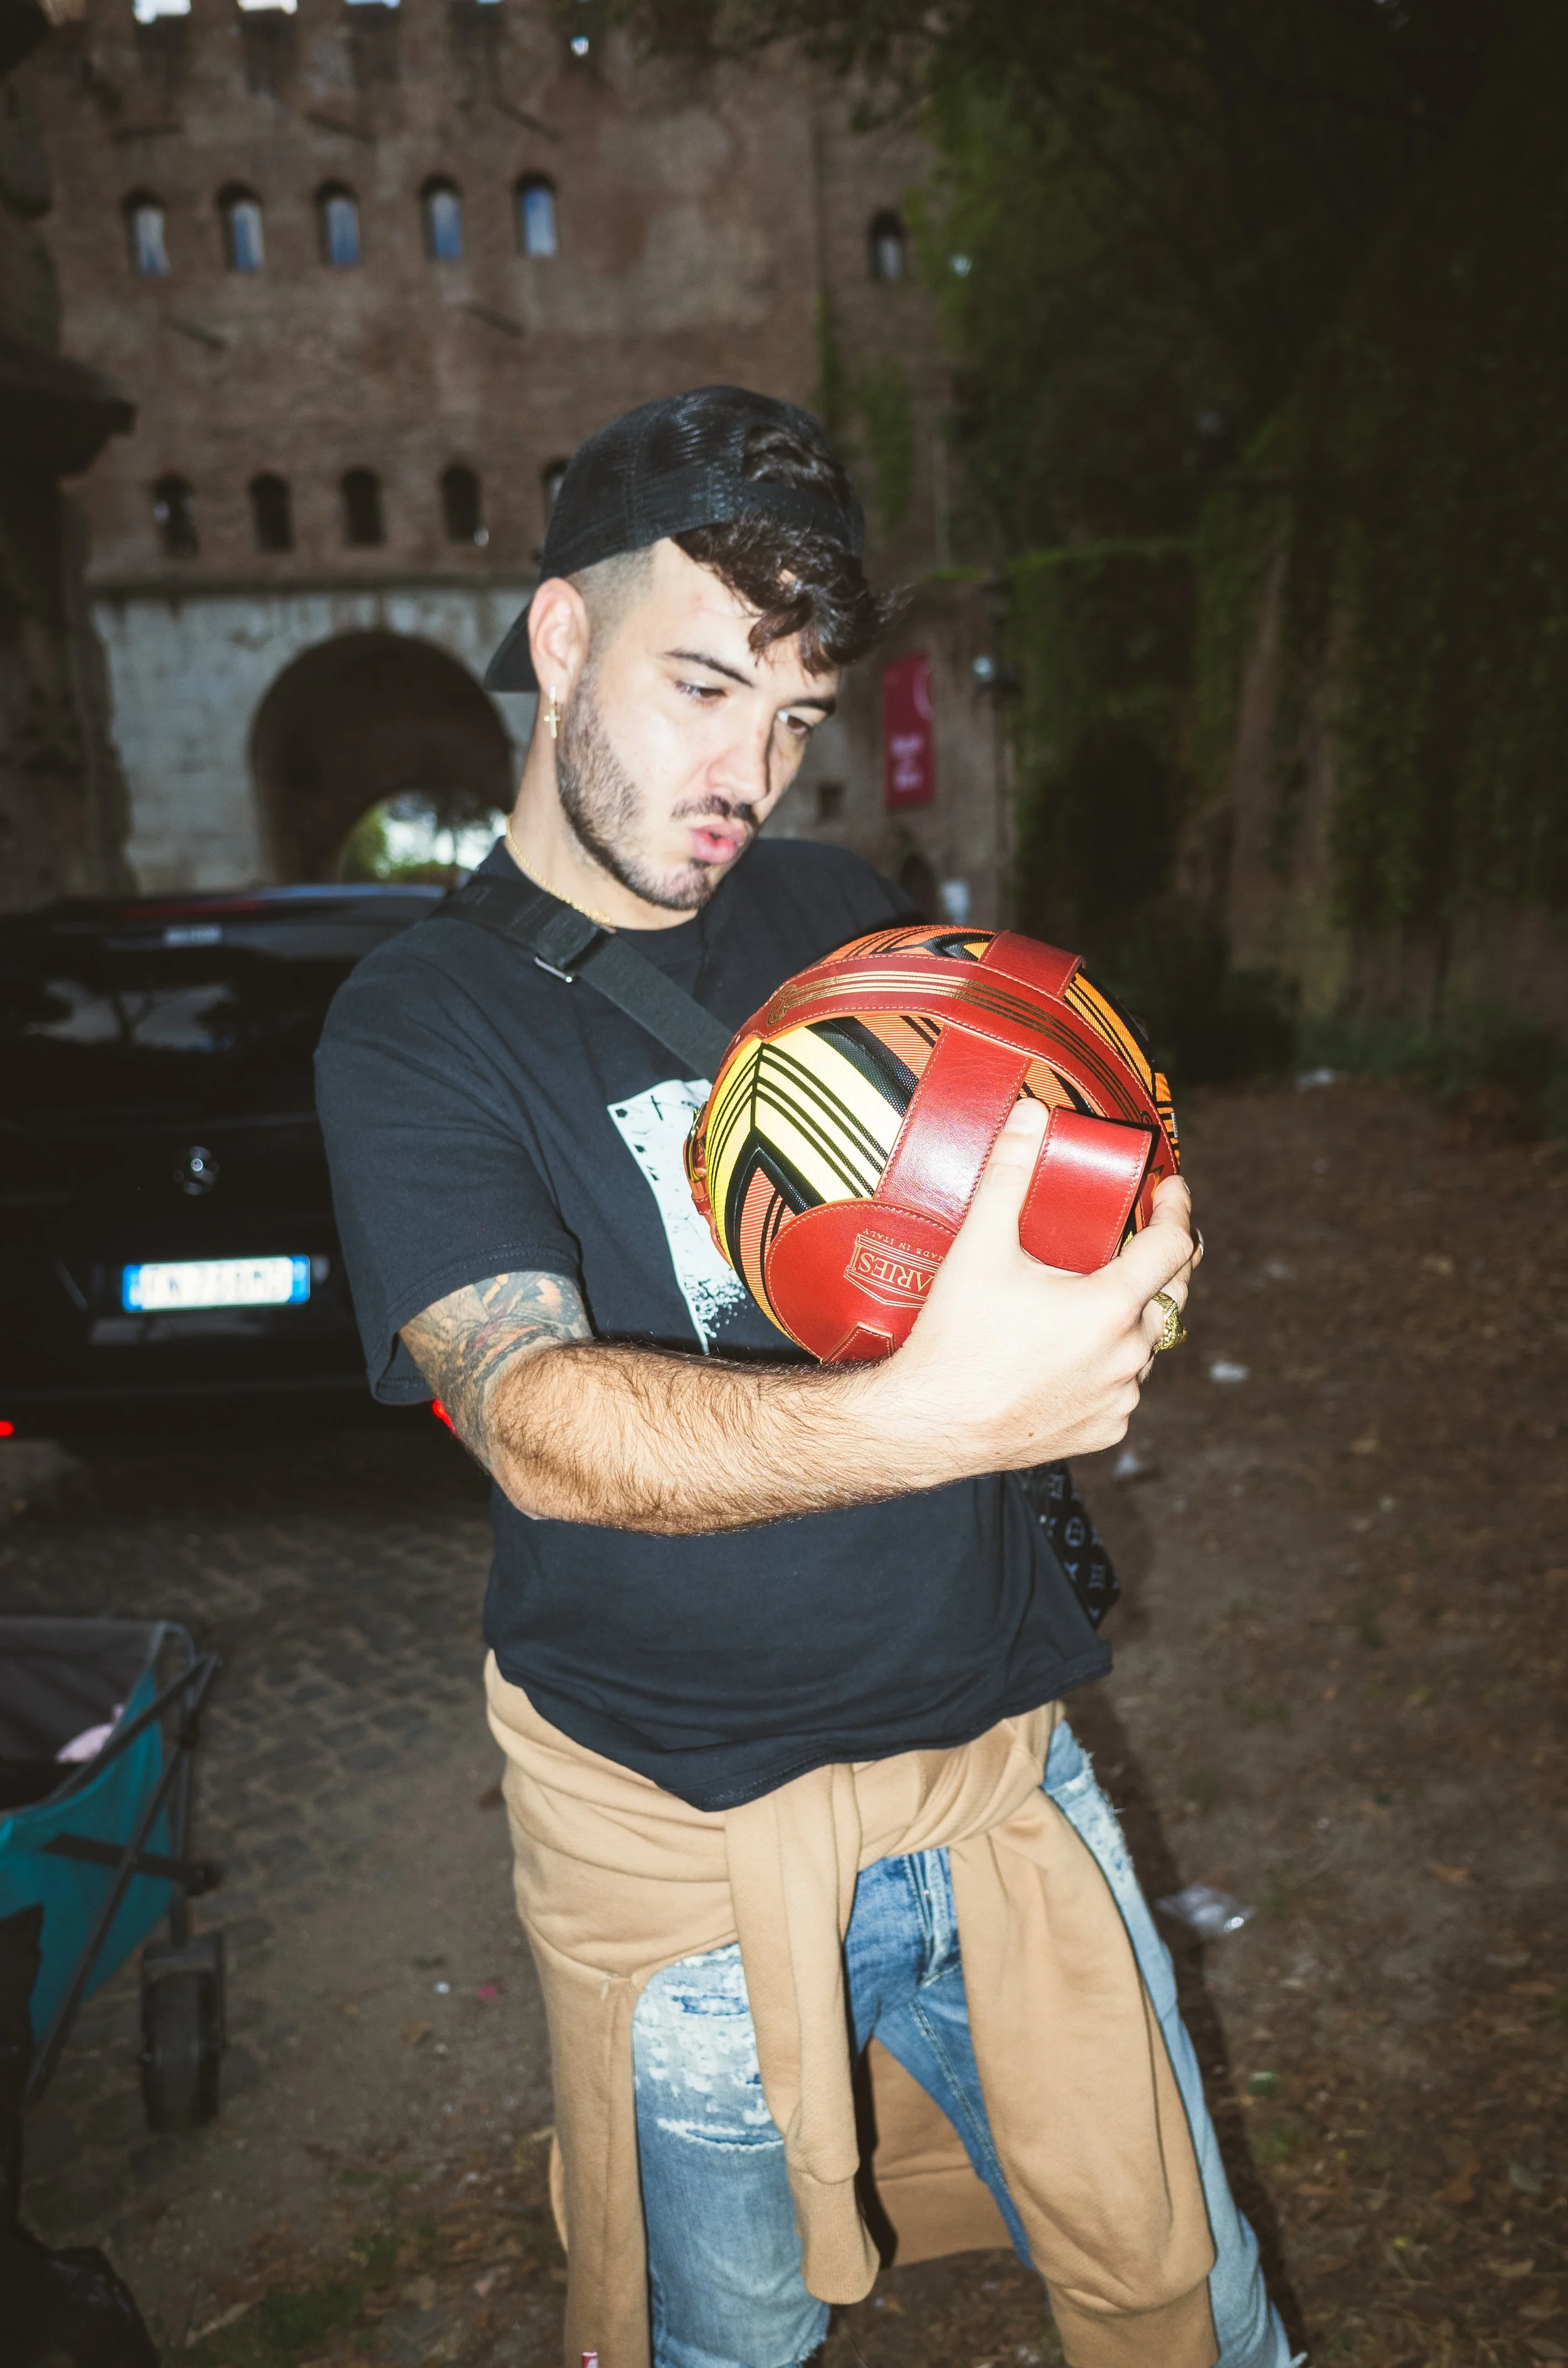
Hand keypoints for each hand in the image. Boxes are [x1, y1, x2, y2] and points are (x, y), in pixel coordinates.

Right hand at [878, 1100, 1197, 1473]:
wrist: (930, 1424)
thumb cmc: (955, 1340)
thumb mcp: (979, 1247)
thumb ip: (1009, 1174)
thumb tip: (1028, 1115)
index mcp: (1109, 1307)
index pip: (1173, 1246)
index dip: (1177, 1209)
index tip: (1170, 1189)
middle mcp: (1126, 1356)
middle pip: (1172, 1294)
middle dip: (1165, 1259)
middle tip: (1145, 1234)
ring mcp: (1119, 1398)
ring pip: (1147, 1344)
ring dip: (1134, 1315)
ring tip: (1100, 1294)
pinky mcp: (1105, 1430)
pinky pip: (1123, 1387)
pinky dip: (1110, 1364)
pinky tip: (1078, 1352)